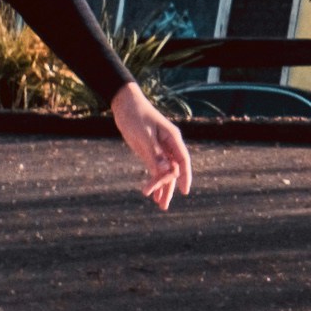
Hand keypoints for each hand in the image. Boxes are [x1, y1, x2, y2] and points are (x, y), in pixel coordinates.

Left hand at [111, 83, 193, 208]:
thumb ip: (154, 154)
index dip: (186, 176)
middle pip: (173, 169)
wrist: (125, 105)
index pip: (183, 160)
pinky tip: (152, 193)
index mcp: (172, 138)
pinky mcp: (150, 152)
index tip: (185, 191)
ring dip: (163, 188)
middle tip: (162, 205)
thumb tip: (165, 172)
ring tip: (160, 205)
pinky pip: (155, 169)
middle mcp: (169, 145)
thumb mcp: (144, 136)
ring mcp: (160, 149)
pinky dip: (155, 181)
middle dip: (169, 187)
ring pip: (165, 172)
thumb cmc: (136, 116)